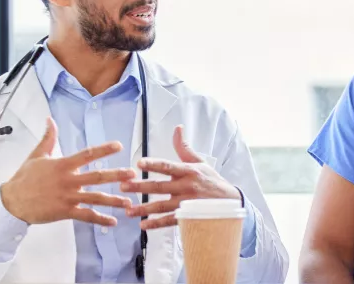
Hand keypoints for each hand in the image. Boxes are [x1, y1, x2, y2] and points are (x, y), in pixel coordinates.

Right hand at [1, 117, 135, 225]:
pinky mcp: (65, 212)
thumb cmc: (25, 177)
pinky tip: (113, 221)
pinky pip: (86, 216)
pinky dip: (100, 219)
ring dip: (113, 200)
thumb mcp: (37, 155)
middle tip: (133, 174)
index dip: (104, 150)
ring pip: (95, 198)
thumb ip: (48, 138)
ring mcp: (68, 197)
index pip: (88, 154)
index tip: (119, 146)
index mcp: (63, 164)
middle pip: (97, 177)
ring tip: (129, 201)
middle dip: (116, 175)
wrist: (12, 202)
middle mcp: (68, 180)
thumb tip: (50, 119)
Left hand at [121, 125, 239, 229]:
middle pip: (159, 187)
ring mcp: (187, 203)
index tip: (138, 163)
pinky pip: (170, 221)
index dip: (153, 164)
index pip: (168, 166)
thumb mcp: (199, 162)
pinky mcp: (188, 216)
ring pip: (162, 206)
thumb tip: (177, 128)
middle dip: (140, 187)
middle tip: (123, 187)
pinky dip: (156, 224)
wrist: (230, 202)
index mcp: (188, 171)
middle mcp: (186, 186)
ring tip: (128, 211)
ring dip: (144, 209)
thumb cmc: (211, 180)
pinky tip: (143, 225)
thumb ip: (184, 148)